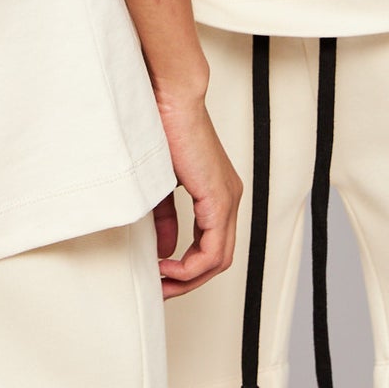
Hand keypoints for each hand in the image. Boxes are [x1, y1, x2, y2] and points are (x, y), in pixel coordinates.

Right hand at [152, 91, 240, 298]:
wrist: (170, 98)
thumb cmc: (161, 129)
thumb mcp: (160, 185)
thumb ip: (166, 218)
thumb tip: (166, 250)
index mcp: (217, 193)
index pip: (212, 246)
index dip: (187, 269)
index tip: (158, 276)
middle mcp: (230, 199)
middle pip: (218, 260)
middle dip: (188, 281)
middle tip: (159, 290)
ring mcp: (228, 199)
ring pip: (219, 260)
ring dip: (188, 278)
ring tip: (160, 281)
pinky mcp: (219, 198)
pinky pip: (213, 250)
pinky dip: (190, 266)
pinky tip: (166, 266)